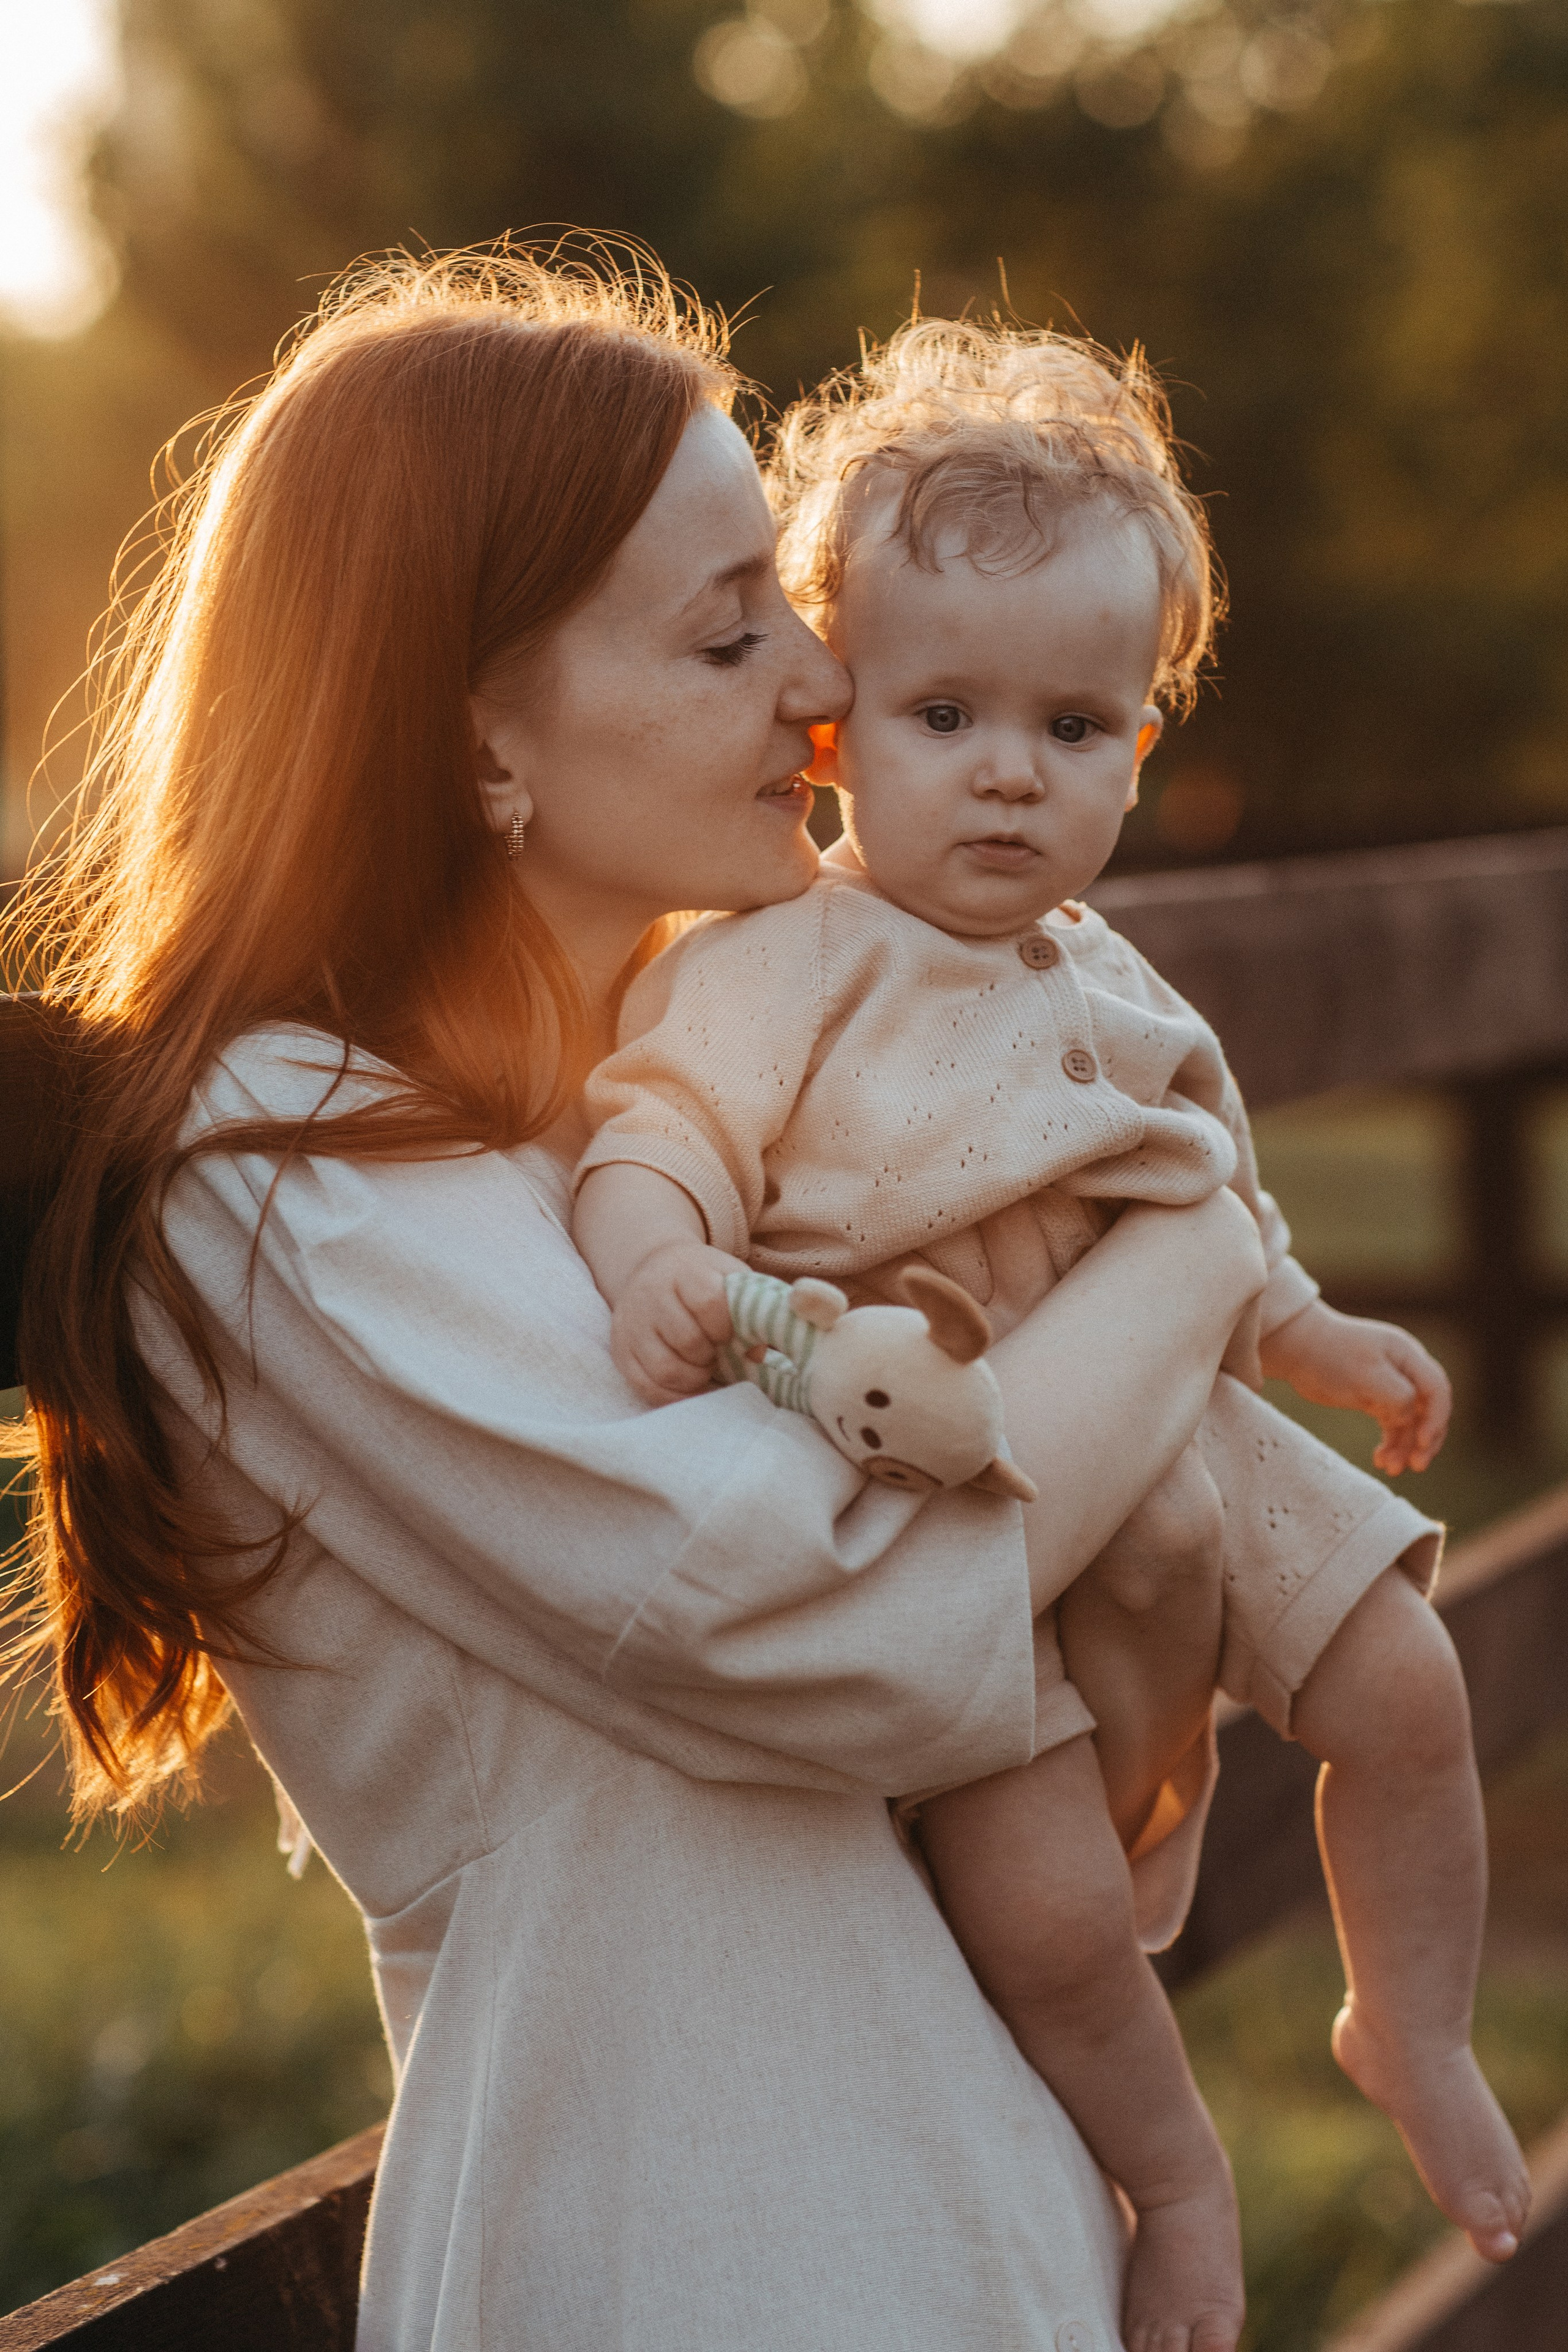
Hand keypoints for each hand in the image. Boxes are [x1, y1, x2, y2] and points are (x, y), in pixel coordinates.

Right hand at [611, 1240, 748, 1404]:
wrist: (655, 1271)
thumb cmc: (704, 1281)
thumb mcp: (730, 1279)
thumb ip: (752, 1309)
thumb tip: (757, 1354)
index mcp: (685, 1271)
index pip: (707, 1302)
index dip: (725, 1327)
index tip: (729, 1333)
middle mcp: (651, 1294)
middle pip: (687, 1340)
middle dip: (711, 1356)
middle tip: (717, 1354)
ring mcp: (631, 1325)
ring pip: (666, 1369)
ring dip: (694, 1379)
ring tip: (704, 1369)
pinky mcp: (620, 1351)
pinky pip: (646, 1387)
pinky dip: (674, 1397)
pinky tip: (690, 1388)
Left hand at [1259, 1299, 1451, 1474]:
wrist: (1295, 1347)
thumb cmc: (1329, 1354)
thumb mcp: (1365, 1372)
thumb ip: (1396, 1394)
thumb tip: (1410, 1418)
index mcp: (1409, 1356)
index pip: (1437, 1390)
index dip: (1436, 1418)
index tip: (1422, 1442)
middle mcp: (1405, 1371)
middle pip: (1429, 1410)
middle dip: (1426, 1440)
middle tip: (1417, 1466)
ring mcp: (1391, 1386)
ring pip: (1410, 1423)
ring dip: (1405, 1447)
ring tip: (1391, 1469)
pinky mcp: (1375, 1400)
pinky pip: (1393, 1426)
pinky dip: (1391, 1444)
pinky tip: (1380, 1461)